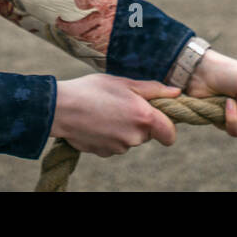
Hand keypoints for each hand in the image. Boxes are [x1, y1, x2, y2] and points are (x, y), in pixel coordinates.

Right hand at [51, 75, 178, 156]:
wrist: (61, 108)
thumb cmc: (93, 89)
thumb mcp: (124, 83)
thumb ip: (153, 89)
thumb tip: (176, 92)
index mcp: (144, 117)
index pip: (170, 134)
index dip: (167, 125)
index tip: (157, 115)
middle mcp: (135, 137)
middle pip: (148, 134)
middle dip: (140, 122)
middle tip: (122, 104)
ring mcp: (119, 148)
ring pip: (131, 139)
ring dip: (124, 128)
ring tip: (105, 110)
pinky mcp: (105, 153)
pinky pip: (115, 145)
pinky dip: (110, 135)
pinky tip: (97, 122)